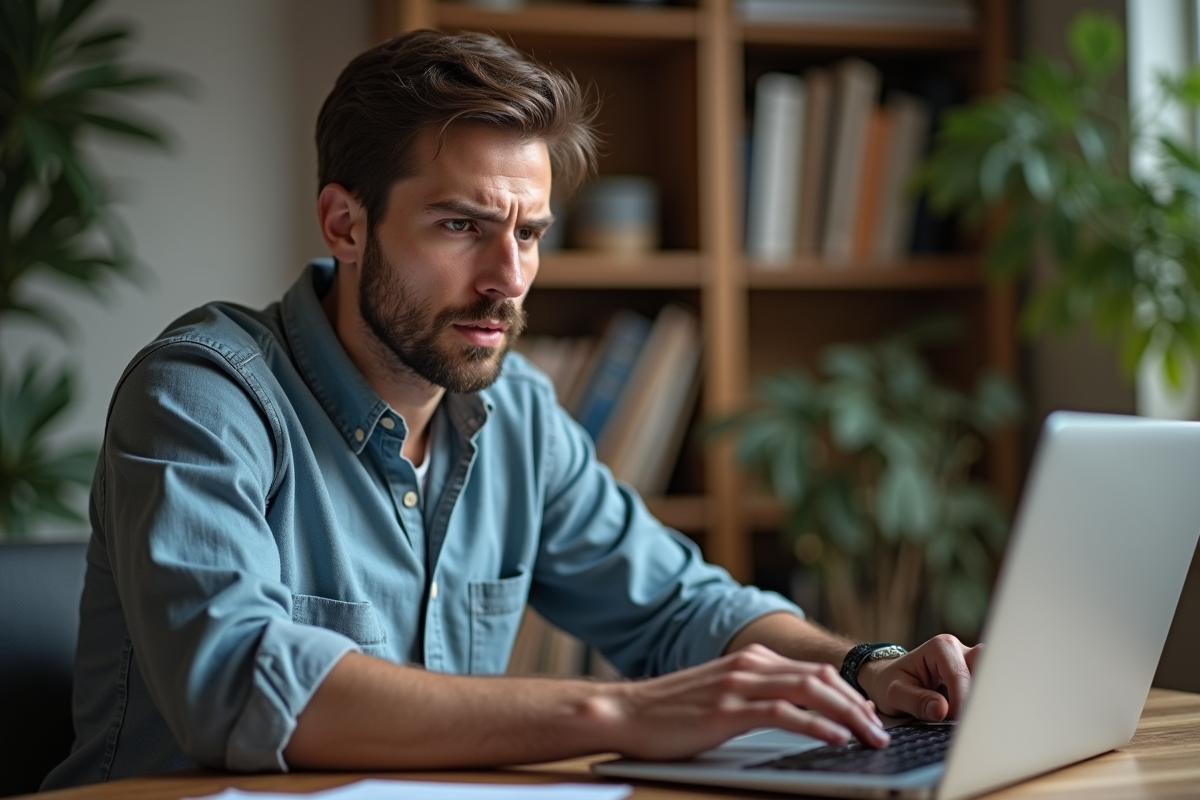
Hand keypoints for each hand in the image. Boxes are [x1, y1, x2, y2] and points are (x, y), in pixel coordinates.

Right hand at [589, 644, 889, 760]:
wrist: (625, 711)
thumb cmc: (670, 712)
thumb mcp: (720, 695)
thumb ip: (755, 696)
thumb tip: (797, 716)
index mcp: (751, 660)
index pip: (814, 670)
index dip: (848, 693)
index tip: (868, 716)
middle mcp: (749, 665)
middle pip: (821, 677)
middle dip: (857, 704)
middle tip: (881, 731)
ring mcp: (739, 685)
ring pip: (810, 691)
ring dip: (848, 715)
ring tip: (870, 737)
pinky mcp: (728, 710)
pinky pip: (785, 714)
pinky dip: (818, 726)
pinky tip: (837, 739)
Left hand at [856, 634, 982, 721]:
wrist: (888, 679)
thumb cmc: (890, 683)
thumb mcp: (894, 694)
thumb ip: (917, 701)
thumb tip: (942, 710)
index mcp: (940, 648)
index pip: (960, 675)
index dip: (961, 702)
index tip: (954, 722)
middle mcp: (959, 650)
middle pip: (987, 666)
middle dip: (983, 693)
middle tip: (973, 718)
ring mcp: (969, 663)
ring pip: (993, 675)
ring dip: (986, 698)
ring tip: (975, 719)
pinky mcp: (974, 677)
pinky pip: (988, 688)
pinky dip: (983, 703)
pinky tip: (976, 717)